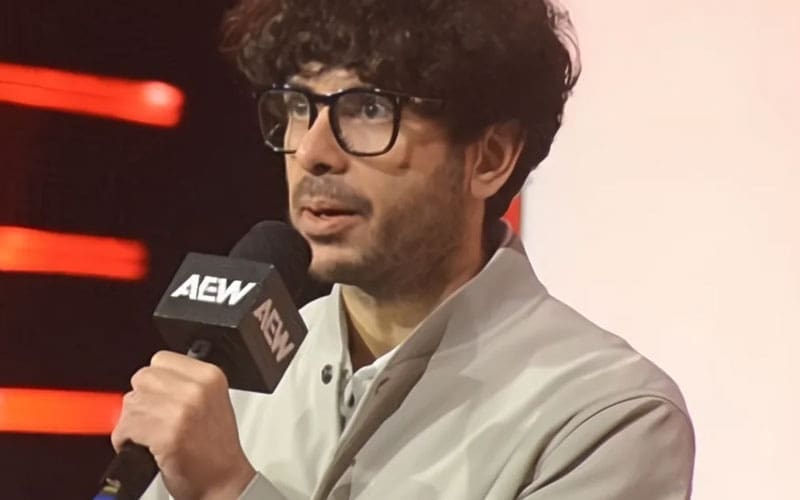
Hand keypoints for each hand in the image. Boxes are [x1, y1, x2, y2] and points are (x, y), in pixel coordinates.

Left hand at [111, 351, 255, 499]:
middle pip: (142, 378)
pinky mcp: (166, 435)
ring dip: (132, 422)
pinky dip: (125, 440)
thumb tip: (144, 383)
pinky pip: (126, 428)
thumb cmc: (215, 447)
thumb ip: (182, 384)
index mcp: (210, 376)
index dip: (154, 381)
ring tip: (149, 435)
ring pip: (131, 403)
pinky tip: (143, 447)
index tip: (157, 397)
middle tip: (151, 418)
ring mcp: (182, 411)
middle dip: (141, 399)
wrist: (223, 481)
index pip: (161, 359)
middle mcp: (197, 389)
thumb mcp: (210, 401)